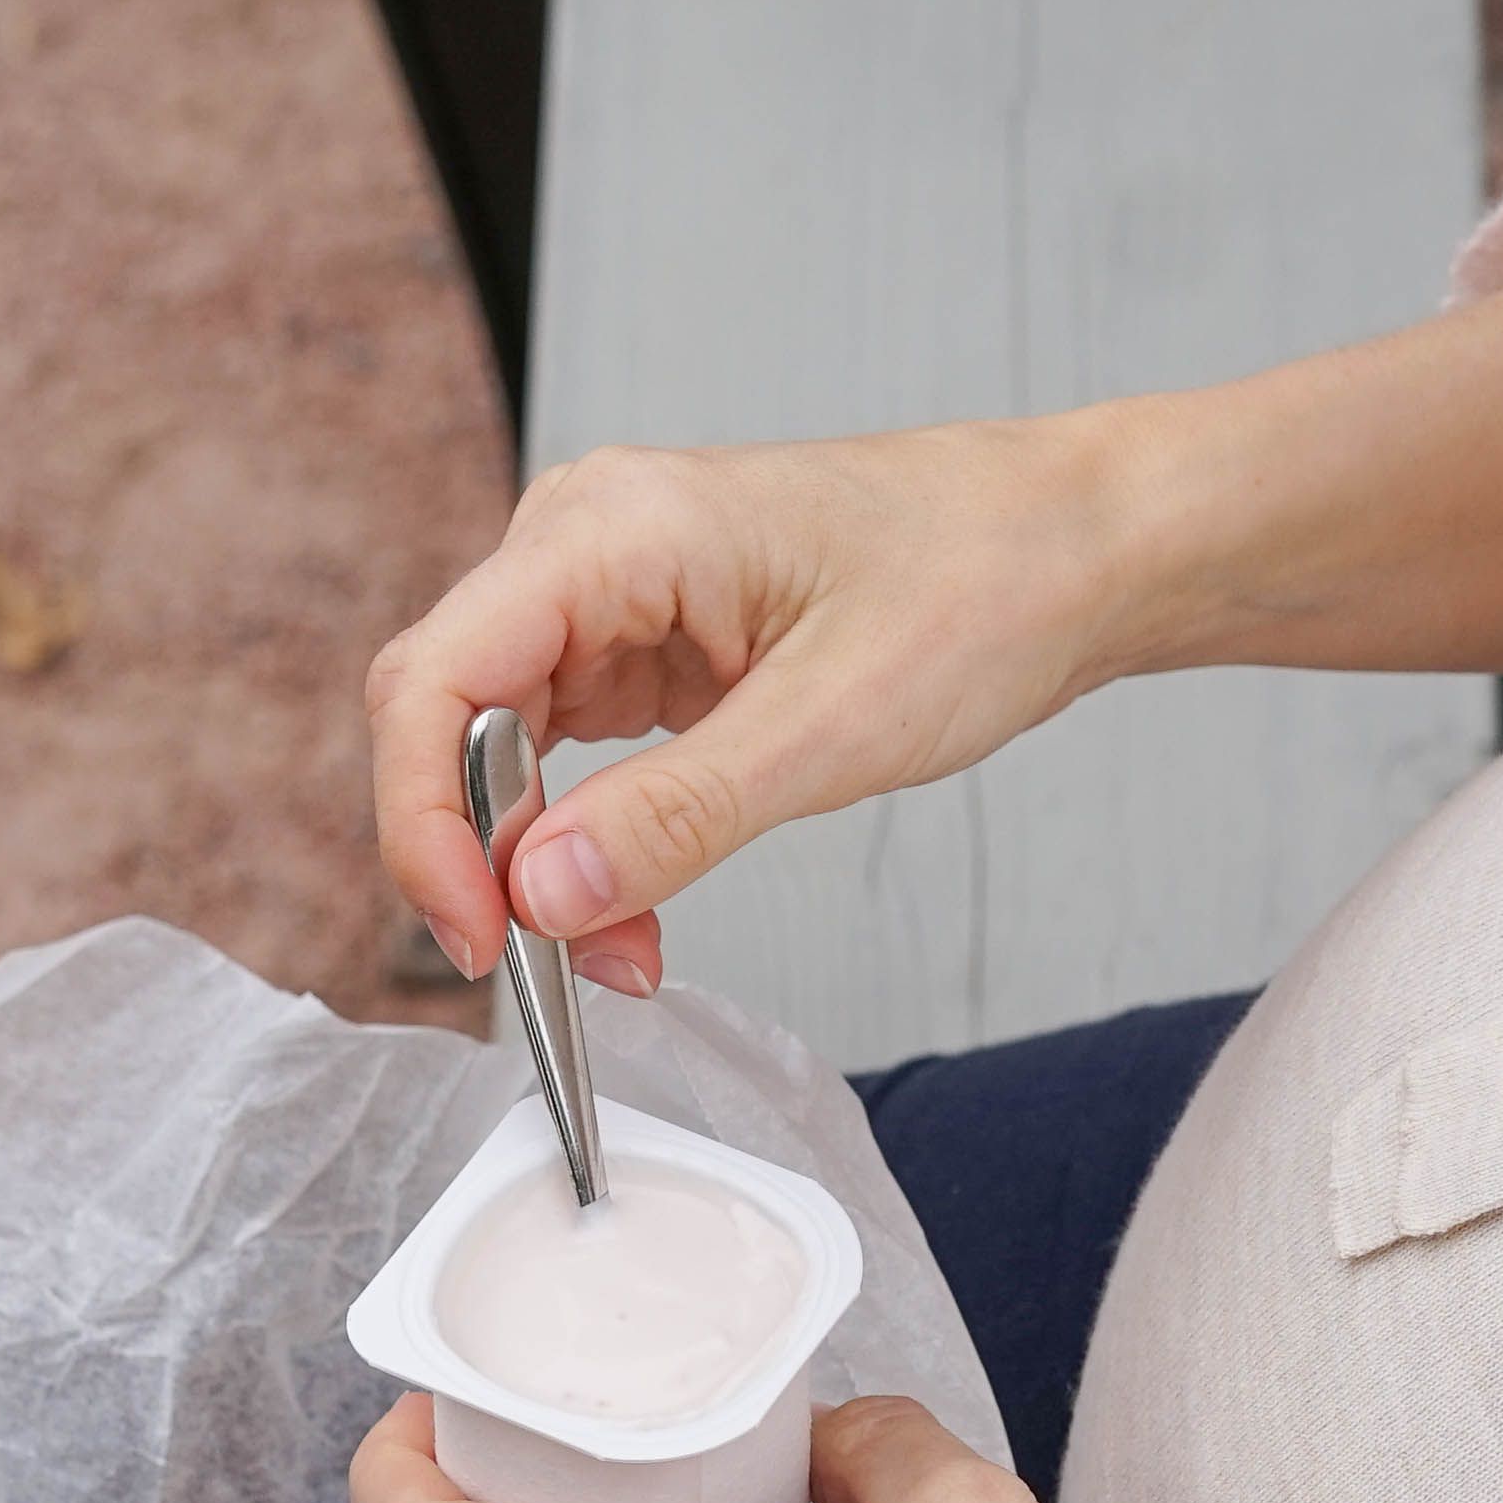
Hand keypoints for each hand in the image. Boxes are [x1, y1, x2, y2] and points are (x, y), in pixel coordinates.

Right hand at [364, 247, 1502, 999]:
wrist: (1079, 548)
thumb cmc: (983, 585)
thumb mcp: (833, 728)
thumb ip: (675, 816)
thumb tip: (536, 895)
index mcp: (606, 530)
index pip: (433, 681)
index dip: (423, 822)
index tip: (478, 937)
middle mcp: (583, 548)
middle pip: (448, 721)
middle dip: (483, 860)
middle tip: (548, 973)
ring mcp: (610, 596)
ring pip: (503, 756)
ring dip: (541, 869)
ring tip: (623, 956)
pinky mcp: (646, 647)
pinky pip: (570, 762)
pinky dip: (589, 848)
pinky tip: (636, 913)